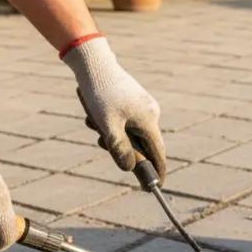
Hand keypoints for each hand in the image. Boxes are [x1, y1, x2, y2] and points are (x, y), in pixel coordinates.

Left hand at [62, 35, 165, 179]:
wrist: (94, 64)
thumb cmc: (101, 94)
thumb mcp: (107, 126)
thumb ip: (118, 148)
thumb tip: (129, 169)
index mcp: (149, 121)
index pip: (158, 153)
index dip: (156, 171)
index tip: (156, 187)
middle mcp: (150, 113)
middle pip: (141, 144)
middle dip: (121, 147)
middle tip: (102, 143)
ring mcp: (142, 107)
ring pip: (128, 132)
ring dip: (109, 133)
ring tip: (93, 120)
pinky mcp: (132, 101)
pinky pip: (123, 121)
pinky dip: (109, 123)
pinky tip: (94, 112)